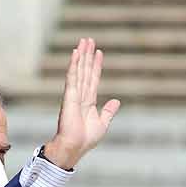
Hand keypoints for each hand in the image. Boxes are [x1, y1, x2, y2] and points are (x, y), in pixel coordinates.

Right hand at [43, 38, 121, 169]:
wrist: (74, 147)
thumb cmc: (85, 139)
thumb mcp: (102, 123)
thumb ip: (108, 111)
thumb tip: (116, 101)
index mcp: (88, 101)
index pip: (93, 79)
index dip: (96, 65)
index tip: (99, 52)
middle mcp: (81, 95)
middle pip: (85, 70)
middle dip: (88, 55)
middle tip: (89, 39)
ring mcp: (74, 94)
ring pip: (79, 70)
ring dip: (81, 55)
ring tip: (84, 41)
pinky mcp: (69, 96)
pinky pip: (72, 77)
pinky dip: (74, 64)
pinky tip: (75, 53)